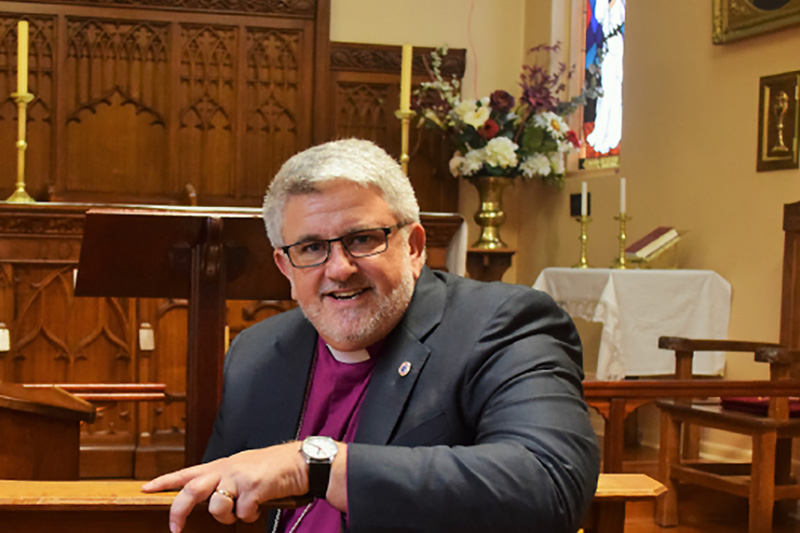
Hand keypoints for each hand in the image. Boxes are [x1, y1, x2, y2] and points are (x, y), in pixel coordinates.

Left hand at [141, 442, 307, 532]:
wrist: (299, 462)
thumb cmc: (272, 468)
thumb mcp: (242, 468)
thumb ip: (223, 481)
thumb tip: (208, 501)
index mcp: (221, 465)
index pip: (187, 472)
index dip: (165, 481)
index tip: (145, 489)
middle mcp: (226, 469)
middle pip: (192, 490)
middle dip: (179, 511)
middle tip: (175, 528)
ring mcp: (239, 477)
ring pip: (217, 507)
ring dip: (228, 517)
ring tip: (243, 510)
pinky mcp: (254, 487)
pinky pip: (242, 513)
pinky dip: (250, 515)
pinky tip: (260, 506)